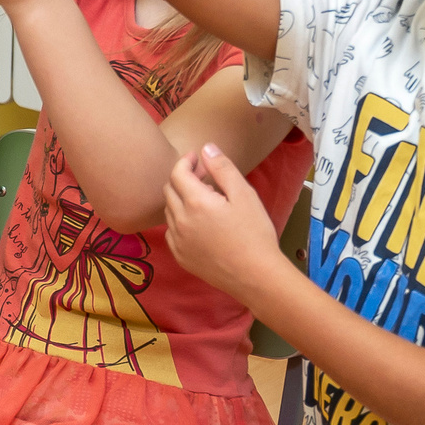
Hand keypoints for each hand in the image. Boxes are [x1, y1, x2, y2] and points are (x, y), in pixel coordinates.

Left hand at [161, 143, 283, 297]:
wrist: (255, 275)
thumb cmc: (254, 233)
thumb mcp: (244, 194)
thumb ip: (222, 169)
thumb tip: (205, 148)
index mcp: (195, 203)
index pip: (177, 173)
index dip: (185, 161)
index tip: (197, 158)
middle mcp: (179, 221)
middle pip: (169, 190)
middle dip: (182, 178)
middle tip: (203, 176)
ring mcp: (177, 241)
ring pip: (169, 211)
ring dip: (180, 199)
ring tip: (204, 199)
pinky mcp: (180, 257)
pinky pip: (172, 231)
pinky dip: (180, 220)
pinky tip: (199, 223)